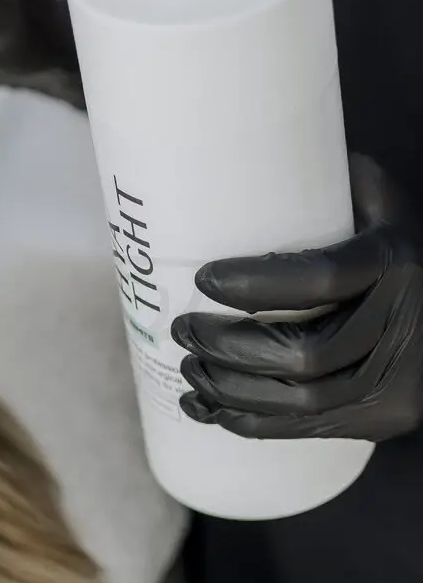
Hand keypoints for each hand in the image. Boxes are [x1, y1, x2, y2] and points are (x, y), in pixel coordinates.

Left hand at [171, 154, 422, 441]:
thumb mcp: (384, 208)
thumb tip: (257, 151)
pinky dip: (248, 423)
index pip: (319, 278)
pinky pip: (306, 431)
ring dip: (228, 389)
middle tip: (182, 328)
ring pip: (298, 401)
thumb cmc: (402, 255)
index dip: (255, 283)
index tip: (203, 278)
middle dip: (228, 347)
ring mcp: (396, 381)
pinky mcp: (383, 418)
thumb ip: (335, 184)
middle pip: (302, 354)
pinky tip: (206, 409)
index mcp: (397, 263)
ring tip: (189, 366)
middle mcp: (403, 326)